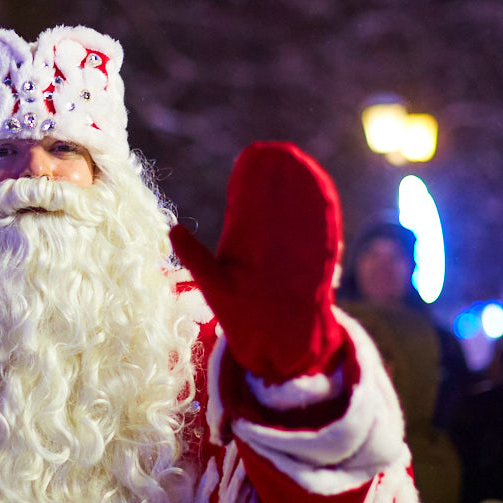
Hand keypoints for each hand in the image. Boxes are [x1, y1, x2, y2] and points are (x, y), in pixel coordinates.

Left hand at [170, 142, 344, 382]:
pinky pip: (326, 247)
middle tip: (287, 154)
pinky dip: (328, 228)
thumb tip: (173, 228)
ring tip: (310, 174)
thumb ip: (196, 256)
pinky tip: (329, 210)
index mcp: (251, 245)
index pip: (256, 206)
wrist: (276, 348)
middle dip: (287, 183)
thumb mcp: (215, 283)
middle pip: (285, 208)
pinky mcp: (318, 275)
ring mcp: (300, 259)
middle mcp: (278, 248)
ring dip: (311, 199)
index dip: (257, 182)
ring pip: (307, 222)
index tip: (258, 155)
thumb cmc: (242, 315)